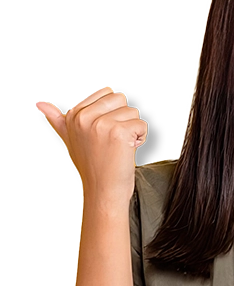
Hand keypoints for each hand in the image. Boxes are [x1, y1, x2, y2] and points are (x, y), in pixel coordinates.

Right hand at [33, 84, 147, 202]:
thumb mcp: (70, 140)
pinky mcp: (118, 132)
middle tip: (113, 141)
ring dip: (133, 130)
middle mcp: (85, 118)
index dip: (111, 113)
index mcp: (74, 115)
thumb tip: (40, 104)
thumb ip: (57, 120)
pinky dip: (141, 138)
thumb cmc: (92, 167)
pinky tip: (128, 150)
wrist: (103, 192)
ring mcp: (101, 124)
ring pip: (132, 111)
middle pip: (119, 99)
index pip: (105, 93)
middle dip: (123, 119)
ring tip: (120, 146)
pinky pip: (141, 125)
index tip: (104, 133)